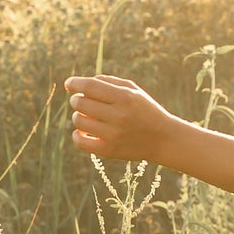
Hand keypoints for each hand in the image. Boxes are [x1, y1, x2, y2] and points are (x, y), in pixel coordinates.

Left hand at [65, 74, 179, 163]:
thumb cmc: (145, 110)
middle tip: (81, 101)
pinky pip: (81, 142)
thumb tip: (81, 84)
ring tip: (86, 116)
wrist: (163, 138)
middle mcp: (118, 115)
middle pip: (81, 103)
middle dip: (77, 99)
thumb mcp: (133, 90)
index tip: (69, 84)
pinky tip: (83, 131)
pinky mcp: (109, 150)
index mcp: (124, 97)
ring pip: (79, 121)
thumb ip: (108, 82)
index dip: (75, 83)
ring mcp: (113, 134)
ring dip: (78, 116)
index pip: (90, 87)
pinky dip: (77, 135)